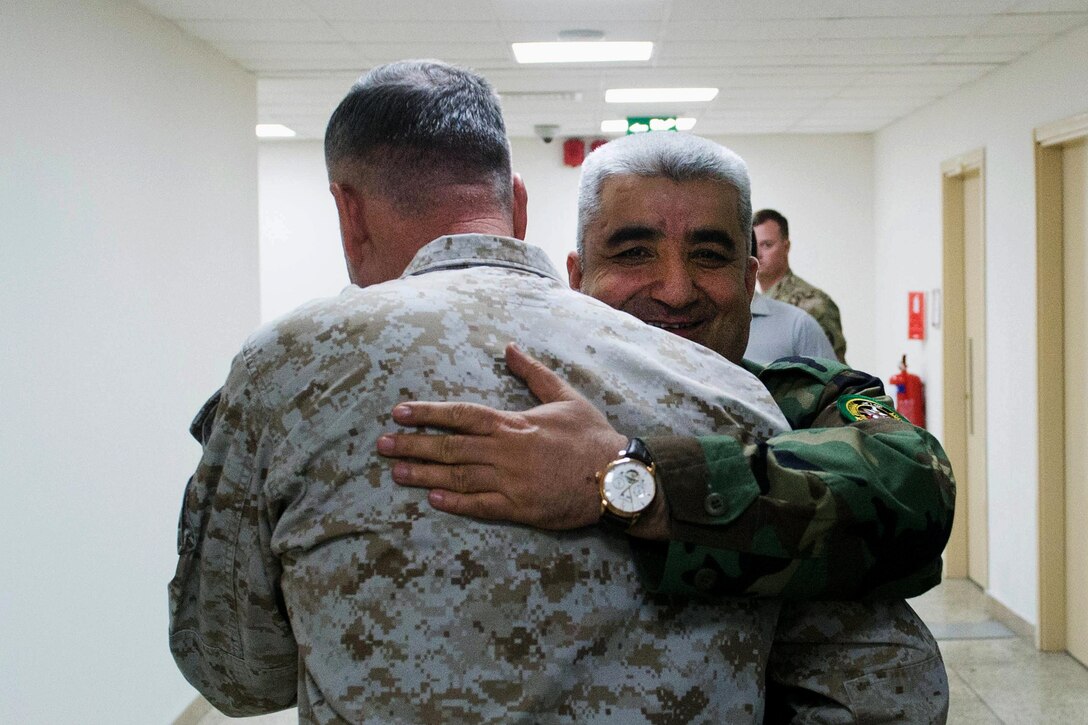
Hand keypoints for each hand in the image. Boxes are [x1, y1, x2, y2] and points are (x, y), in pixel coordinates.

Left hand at [376, 343, 626, 529]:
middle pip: (451, 447)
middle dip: (413, 445)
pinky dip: (456, 503)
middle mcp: (506, 452)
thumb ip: (533, 373)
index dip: (428, 414)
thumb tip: (510, 348)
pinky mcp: (521, 509)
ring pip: (458, 477)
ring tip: (396, 472)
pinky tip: (433, 500)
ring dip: (424, 474)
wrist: (617, 478)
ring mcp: (512, 482)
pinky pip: (482, 506)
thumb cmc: (591, 436)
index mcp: (513, 424)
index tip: (399, 412)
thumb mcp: (564, 397)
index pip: (461, 415)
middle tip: (382, 445)